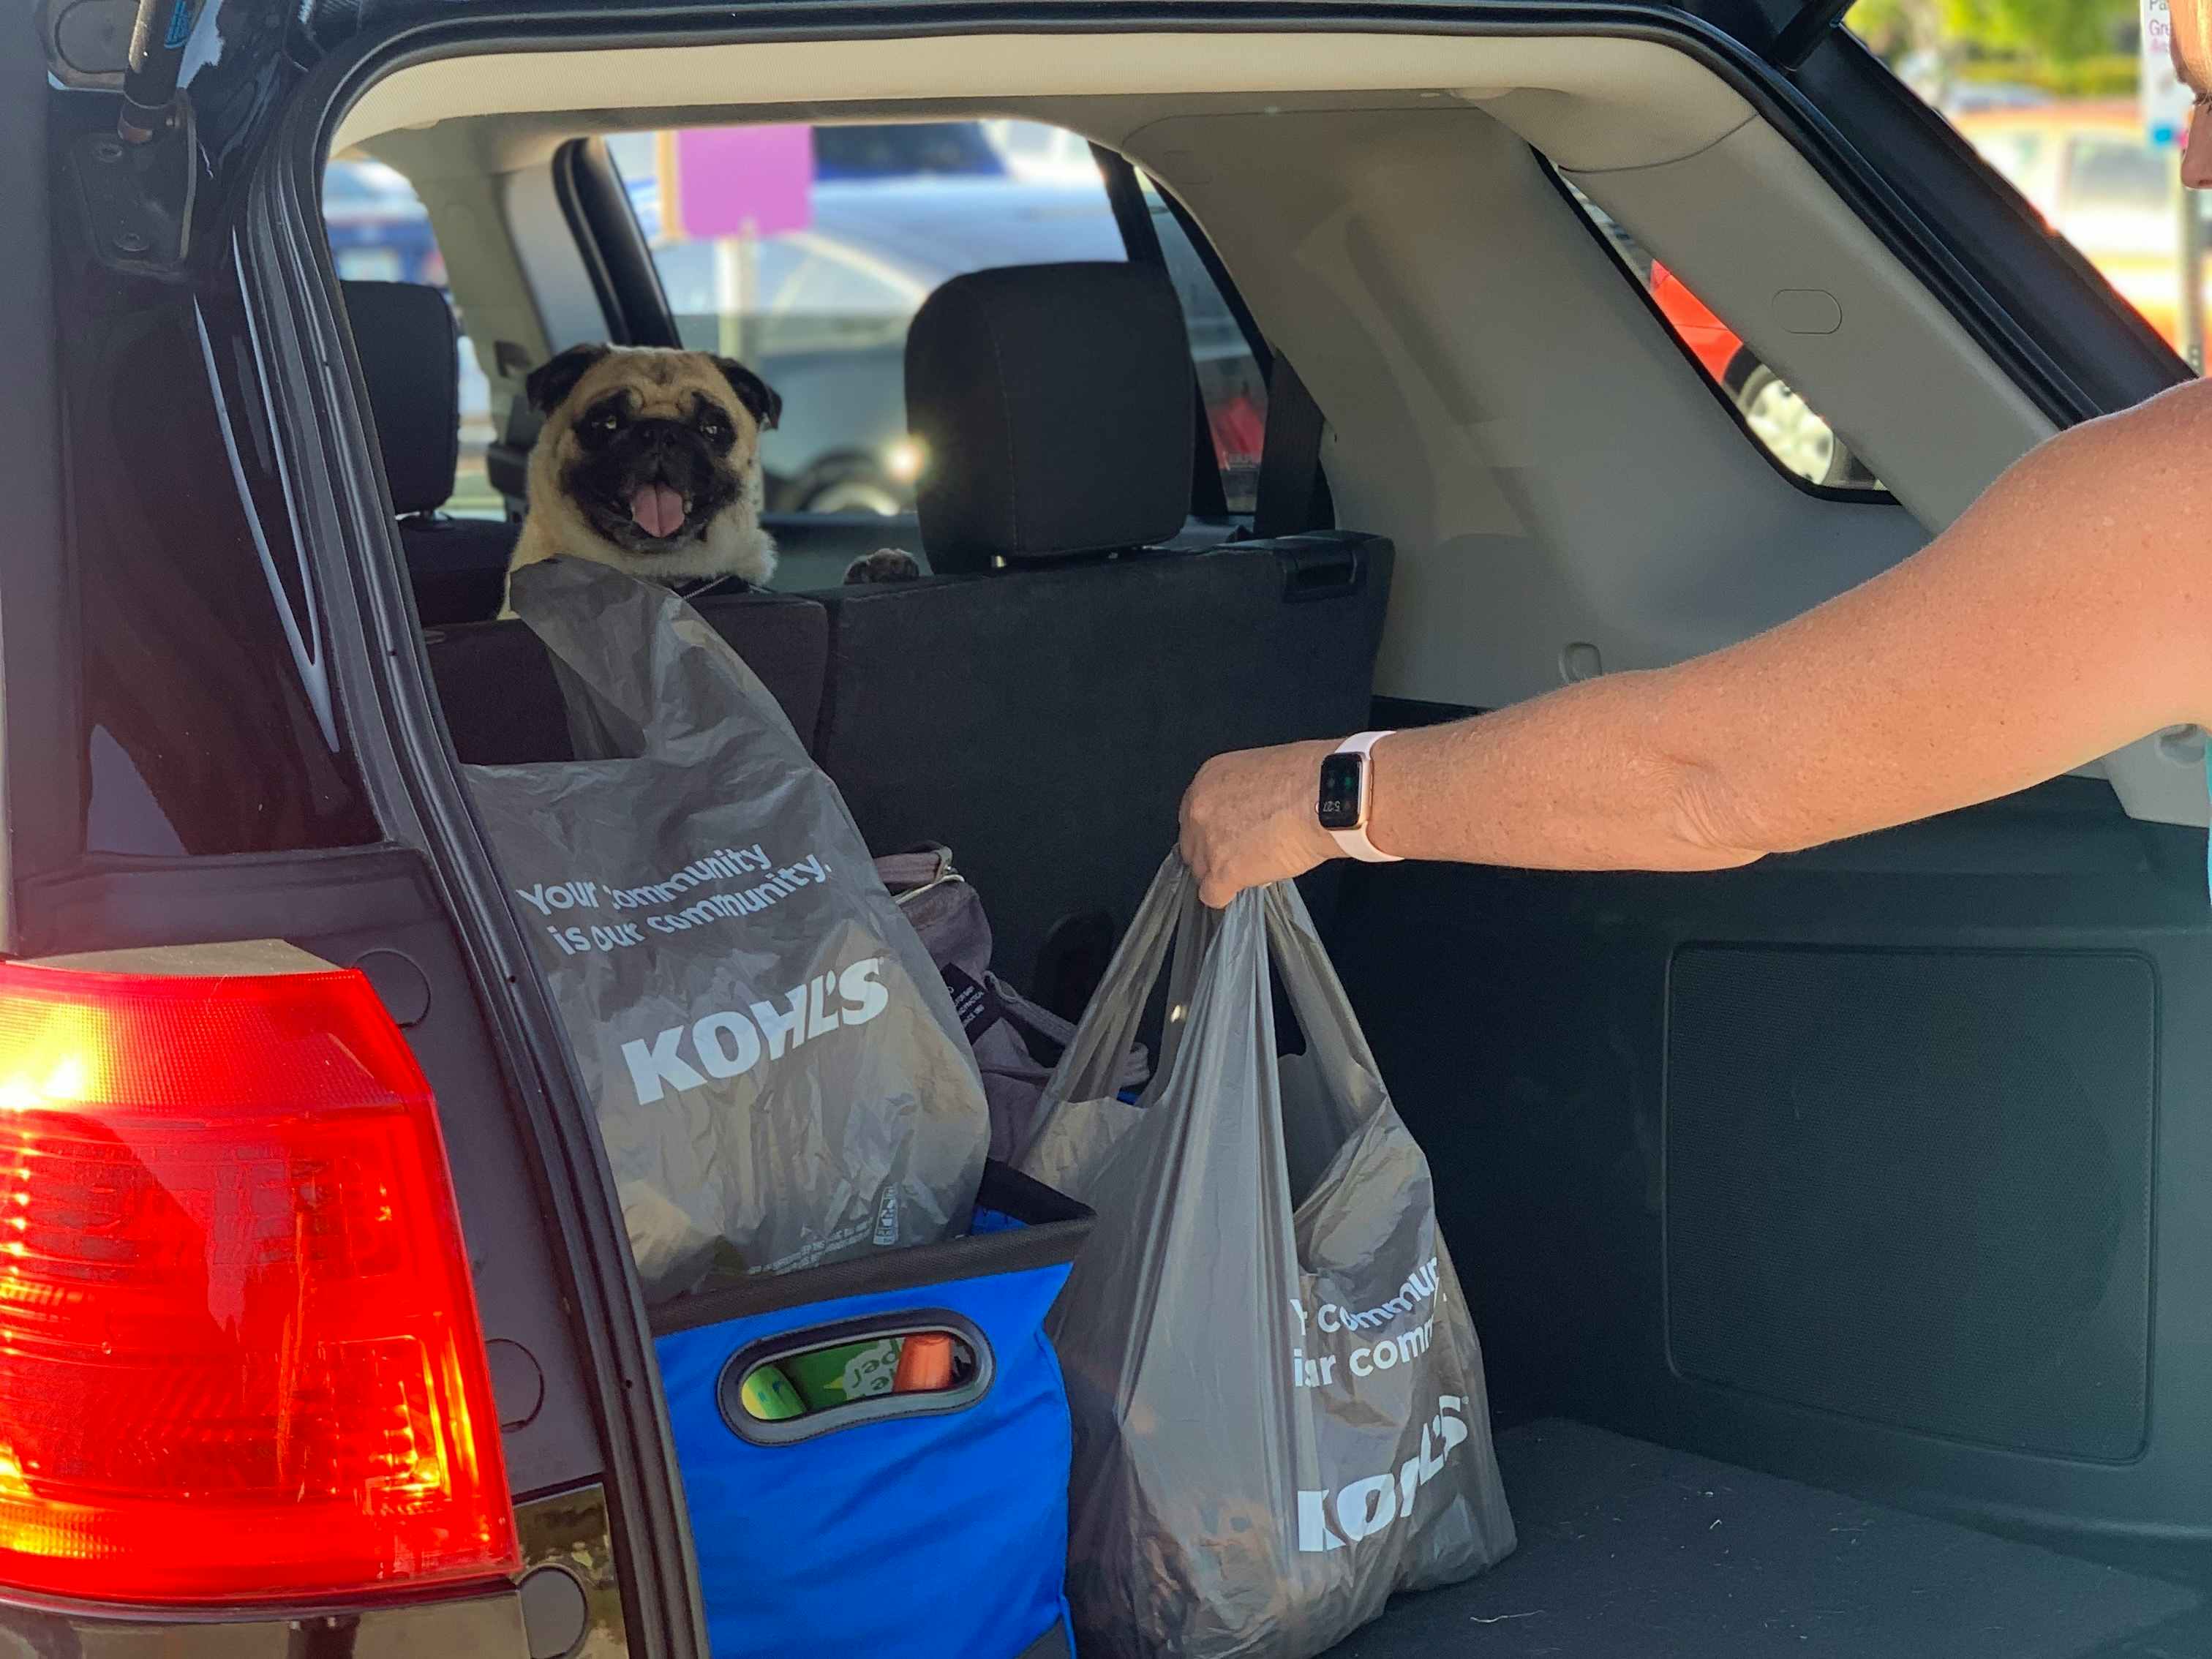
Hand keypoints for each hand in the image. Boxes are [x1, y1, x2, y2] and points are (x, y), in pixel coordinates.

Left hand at [1179, 739, 1339, 907]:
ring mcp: (1208, 842)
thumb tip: (1247, 818)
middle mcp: (1199, 810)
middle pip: (1192, 844)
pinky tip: (1242, 888)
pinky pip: (1212, 895)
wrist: (1322, 796)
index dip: (1212, 830)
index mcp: (1208, 780)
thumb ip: (1242, 796)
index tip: (1227, 836)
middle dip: (1213, 853)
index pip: (1193, 815)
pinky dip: (1226, 896)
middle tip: (1241, 855)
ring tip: (1252, 870)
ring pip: (1200, 872)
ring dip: (1222, 874)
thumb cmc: (1306, 778)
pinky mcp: (1223, 871)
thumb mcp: (1262, 773)